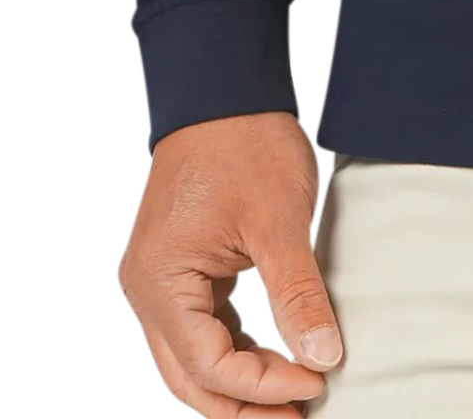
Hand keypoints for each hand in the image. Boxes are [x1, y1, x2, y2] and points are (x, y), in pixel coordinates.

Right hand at [118, 112, 342, 412]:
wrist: (225, 88)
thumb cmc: (245, 141)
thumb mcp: (279, 221)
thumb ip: (298, 295)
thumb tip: (323, 357)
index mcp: (162, 282)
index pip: (209, 366)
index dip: (264, 385)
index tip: (316, 382)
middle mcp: (149, 290)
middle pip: (191, 378)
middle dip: (245, 403)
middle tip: (301, 412)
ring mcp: (161, 280)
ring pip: (193, 361)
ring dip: (241, 382)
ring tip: (294, 391)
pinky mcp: (180, 269)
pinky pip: (201, 330)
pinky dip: (236, 349)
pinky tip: (275, 354)